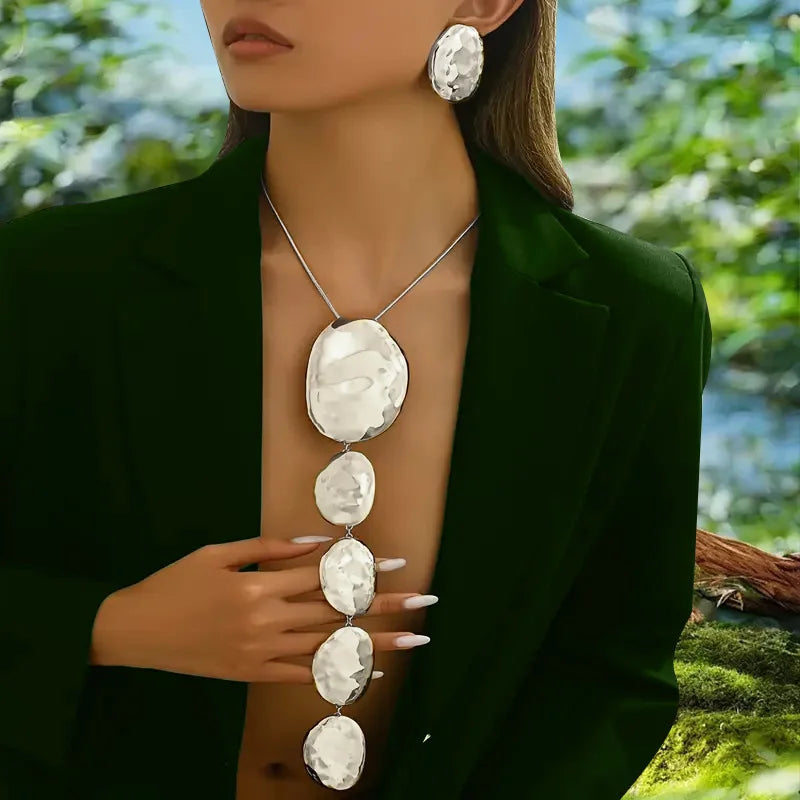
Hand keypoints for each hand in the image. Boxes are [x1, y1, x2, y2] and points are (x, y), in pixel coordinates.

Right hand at [90, 536, 430, 682]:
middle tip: (422, 601)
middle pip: (334, 611)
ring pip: (326, 645)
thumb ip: (267, 548)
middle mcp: (267, 621)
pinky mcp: (253, 674)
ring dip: (372, 642)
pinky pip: (299, 675)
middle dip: (382, 604)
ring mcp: (262, 652)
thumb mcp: (219, 554)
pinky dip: (332, 672)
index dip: (361, 569)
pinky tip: (363, 670)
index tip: (396, 563)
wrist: (136, 630)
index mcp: (259, 587)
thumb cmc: (176, 584)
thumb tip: (312, 542)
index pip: (321, 575)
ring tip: (410, 640)